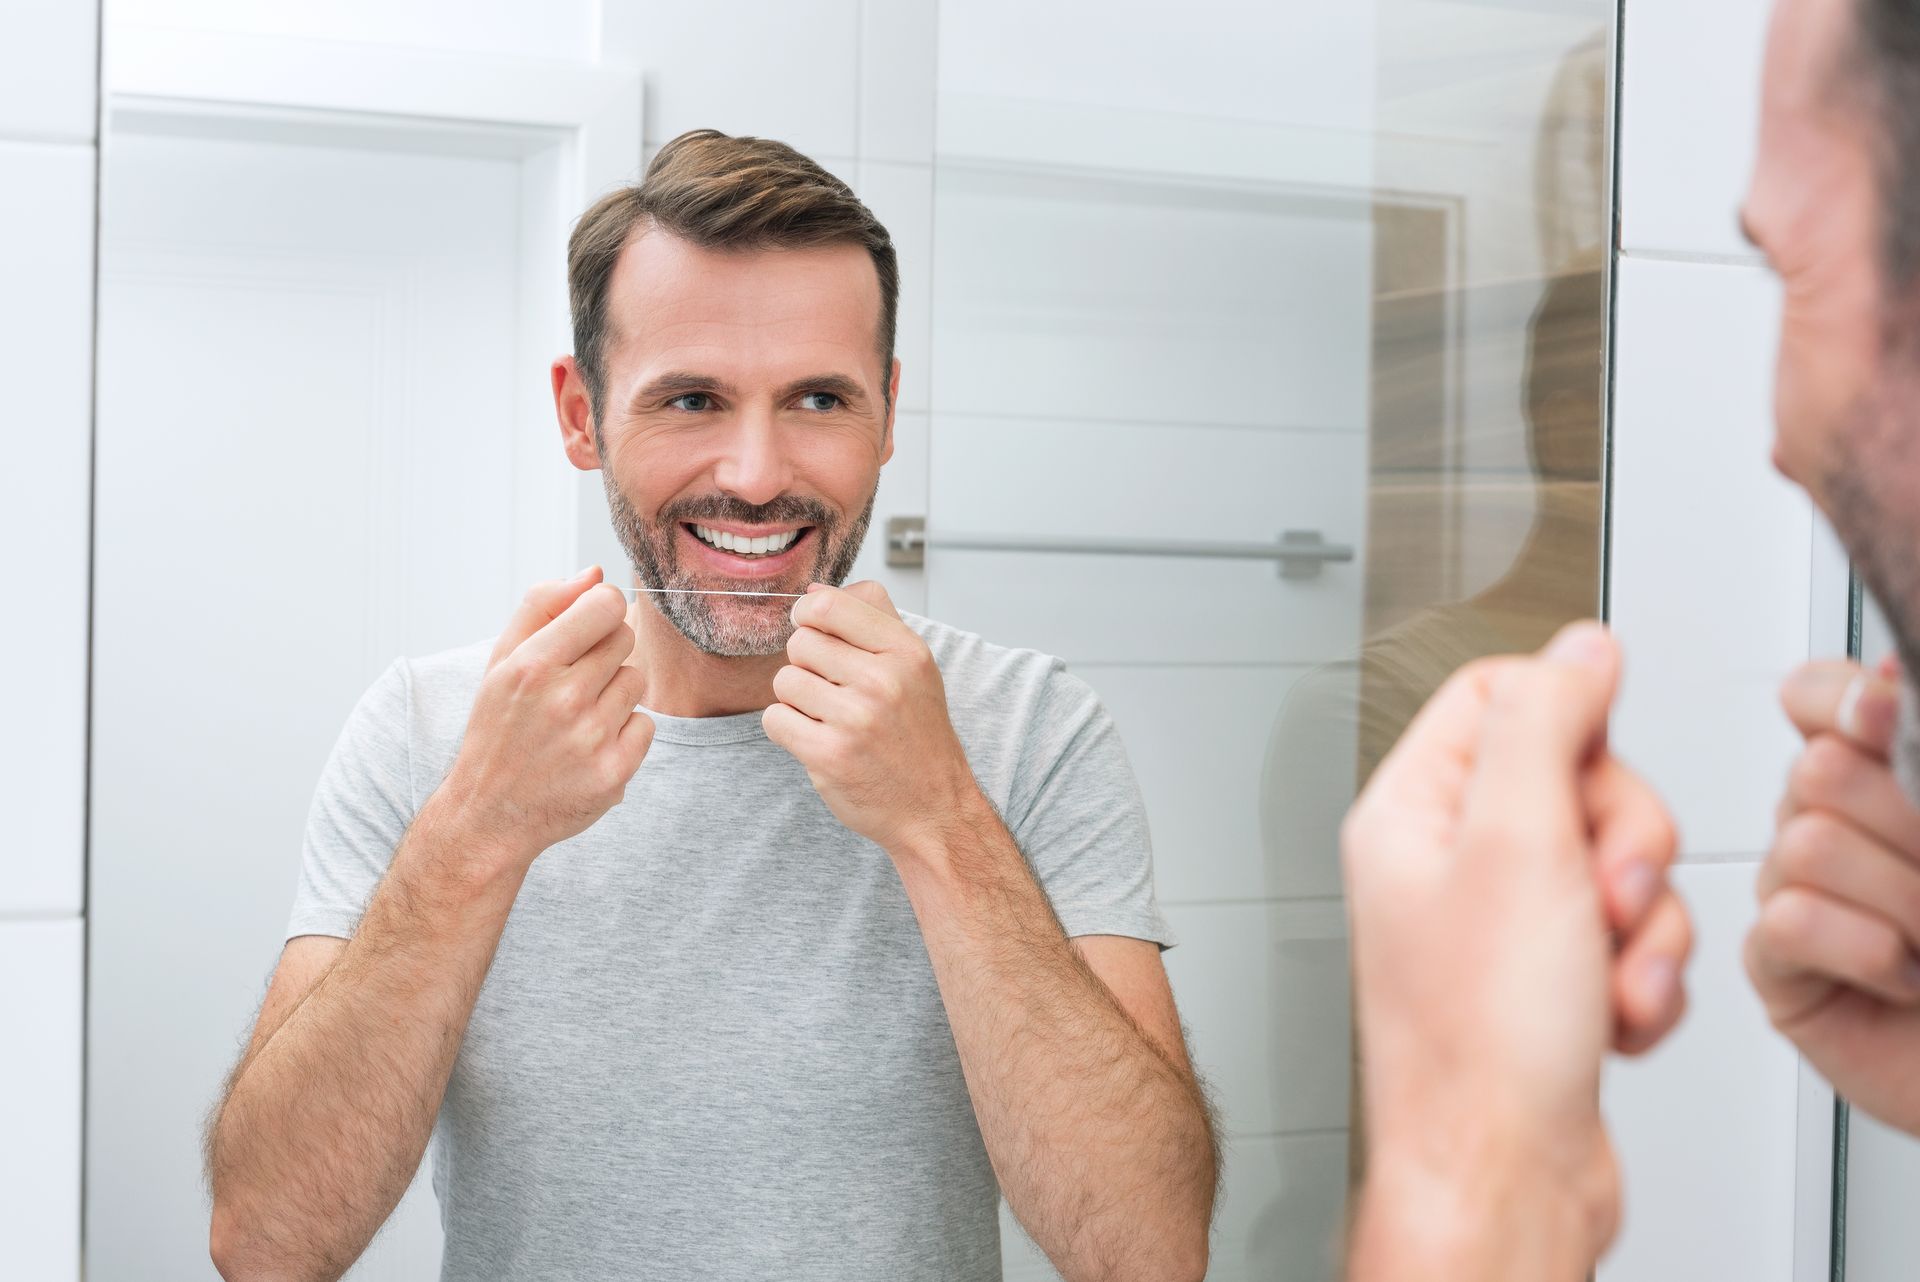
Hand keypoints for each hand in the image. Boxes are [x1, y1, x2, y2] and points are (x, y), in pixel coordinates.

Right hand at [430, 566, 653, 870]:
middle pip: (625, 638)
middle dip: (604, 653)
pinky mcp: (615, 771)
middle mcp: (564, 700)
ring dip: (614, 693)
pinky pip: (646, 724)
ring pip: (637, 680)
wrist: (491, 814)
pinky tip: (591, 745)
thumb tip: (595, 574)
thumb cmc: (498, 729)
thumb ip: (543, 607)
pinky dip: (625, 732)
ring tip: (578, 716)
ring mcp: (592, 738)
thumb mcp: (501, 661)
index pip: (606, 603)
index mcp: (532, 665)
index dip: (600, 611)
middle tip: (573, 682)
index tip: (585, 629)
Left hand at [763, 581, 978, 854]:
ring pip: (784, 681)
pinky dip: (787, 730)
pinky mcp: (829, 755)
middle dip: (806, 665)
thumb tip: (814, 591)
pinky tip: (816, 739)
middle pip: (800, 643)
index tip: (811, 631)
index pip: (829, 605)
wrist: (935, 808)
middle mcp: (883, 681)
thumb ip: (871, 619)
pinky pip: (774, 720)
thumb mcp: (914, 667)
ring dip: (795, 700)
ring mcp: (856, 720)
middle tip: (831, 691)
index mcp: (906, 652)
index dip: (807, 614)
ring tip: (826, 717)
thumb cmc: (918, 735)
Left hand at [1344, 622, 1689, 1273]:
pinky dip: (1638, 980)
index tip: (1596, 769)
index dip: (1569, 722)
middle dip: (1620, 842)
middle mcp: (1446, 862)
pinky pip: (1627, 939)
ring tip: (1599, 977)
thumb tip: (1575, 647)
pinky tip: (1609, 1021)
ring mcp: (1499, 924)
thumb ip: (1545, 723)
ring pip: (1613, 863)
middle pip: (1575, 777)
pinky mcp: (1548, 982)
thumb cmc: (1480, 1039)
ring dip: (1638, 925)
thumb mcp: (1516, 842)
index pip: (1496, 696)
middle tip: (1598, 895)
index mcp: (1411, 811)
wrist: (1503, 1175)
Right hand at [1746, 658, 1919, 1133]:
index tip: (1885, 711)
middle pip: (1814, 770)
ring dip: (1897, 899)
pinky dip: (1865, 949)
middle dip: (1899, 823)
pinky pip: (1788, 921)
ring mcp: (1798, 893)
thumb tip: (1889, 669)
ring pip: (1804, 845)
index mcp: (1880, 779)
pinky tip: (1903, 975)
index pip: (1815, 698)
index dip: (1840, 698)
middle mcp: (1831, 827)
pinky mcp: (1779, 966)